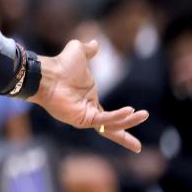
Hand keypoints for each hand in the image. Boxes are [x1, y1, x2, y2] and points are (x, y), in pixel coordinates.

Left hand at [29, 39, 146, 152]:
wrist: (47, 73)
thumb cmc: (60, 64)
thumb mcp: (79, 52)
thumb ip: (89, 50)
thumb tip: (95, 43)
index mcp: (90, 100)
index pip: (109, 115)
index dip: (123, 117)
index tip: (136, 115)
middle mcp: (88, 111)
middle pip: (110, 128)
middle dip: (124, 138)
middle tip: (138, 148)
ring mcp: (84, 117)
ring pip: (110, 124)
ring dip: (128, 122)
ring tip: (143, 115)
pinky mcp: (82, 119)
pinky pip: (103, 120)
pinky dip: (117, 117)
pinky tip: (129, 111)